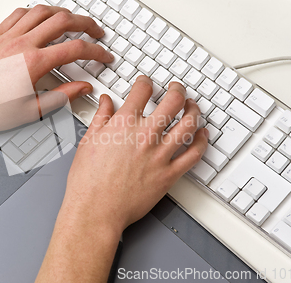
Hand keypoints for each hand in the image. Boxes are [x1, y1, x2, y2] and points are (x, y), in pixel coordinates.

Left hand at [0, 5, 112, 136]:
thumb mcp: (30, 111)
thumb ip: (62, 96)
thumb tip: (82, 88)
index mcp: (33, 64)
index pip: (76, 49)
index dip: (96, 51)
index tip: (104, 56)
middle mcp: (21, 44)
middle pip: (63, 21)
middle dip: (86, 24)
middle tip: (97, 32)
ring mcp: (7, 36)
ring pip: (43, 11)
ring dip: (63, 13)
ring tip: (74, 20)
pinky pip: (20, 13)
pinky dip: (36, 12)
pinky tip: (41, 17)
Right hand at [59, 78, 208, 235]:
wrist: (95, 209)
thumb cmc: (88, 181)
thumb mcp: (88, 141)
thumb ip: (100, 117)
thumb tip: (105, 102)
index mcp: (124, 123)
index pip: (142, 90)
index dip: (146, 82)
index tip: (146, 83)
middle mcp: (145, 135)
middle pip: (173, 101)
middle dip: (177, 89)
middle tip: (177, 89)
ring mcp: (160, 155)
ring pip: (189, 124)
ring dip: (194, 110)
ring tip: (192, 106)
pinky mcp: (169, 174)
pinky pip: (194, 155)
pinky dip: (202, 142)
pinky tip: (202, 135)